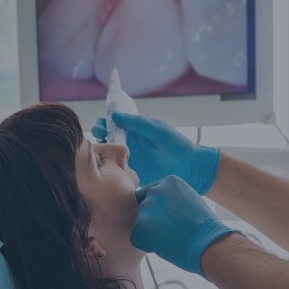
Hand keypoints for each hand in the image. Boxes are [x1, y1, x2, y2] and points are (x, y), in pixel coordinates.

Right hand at [91, 113, 219, 194]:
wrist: (190, 168)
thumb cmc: (177, 145)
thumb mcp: (158, 130)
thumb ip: (138, 123)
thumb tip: (115, 115)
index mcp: (134, 129)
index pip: (112, 122)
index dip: (103, 123)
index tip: (102, 126)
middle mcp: (128, 142)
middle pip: (105, 137)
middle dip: (99, 136)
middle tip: (101, 138)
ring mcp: (128, 158)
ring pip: (107, 154)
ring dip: (101, 152)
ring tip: (102, 153)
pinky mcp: (130, 172)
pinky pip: (114, 170)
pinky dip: (108, 168)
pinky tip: (107, 168)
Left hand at [131, 175, 235, 275]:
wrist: (208, 242)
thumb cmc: (203, 226)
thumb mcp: (189, 200)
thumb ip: (171, 197)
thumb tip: (158, 204)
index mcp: (169, 181)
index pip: (151, 195)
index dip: (162, 212)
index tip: (178, 219)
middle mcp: (156, 190)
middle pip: (144, 209)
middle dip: (155, 222)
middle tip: (175, 229)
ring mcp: (148, 206)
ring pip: (140, 224)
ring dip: (152, 233)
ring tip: (172, 236)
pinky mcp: (141, 224)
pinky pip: (136, 238)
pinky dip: (147, 245)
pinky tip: (166, 244)